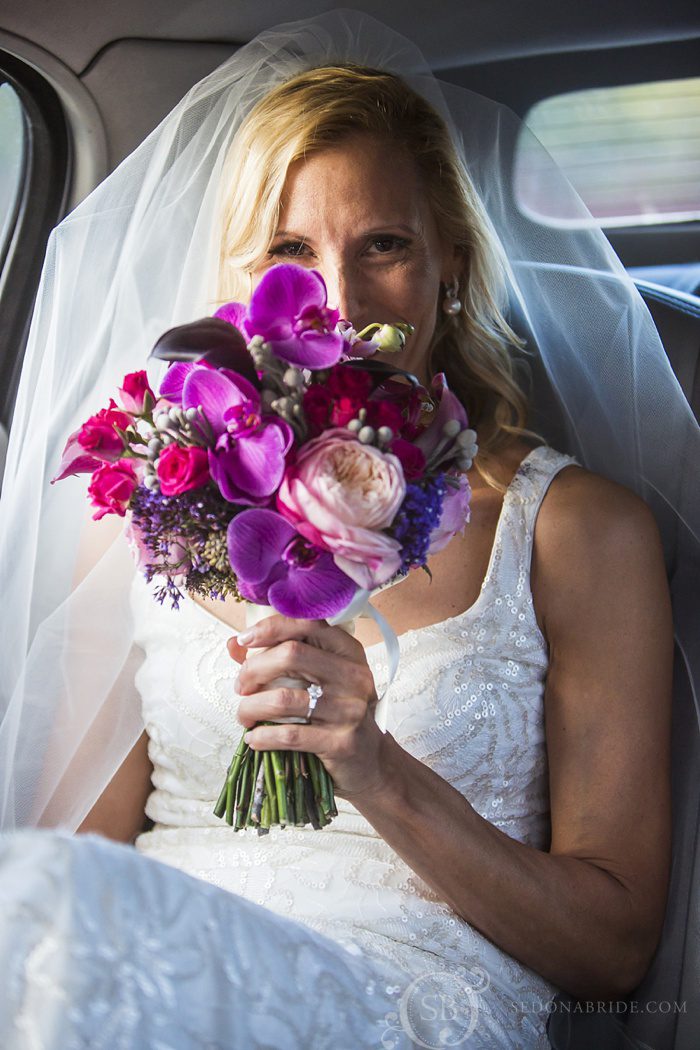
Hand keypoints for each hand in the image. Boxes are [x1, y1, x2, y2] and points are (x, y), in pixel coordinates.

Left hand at [228, 615, 388, 800]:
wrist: (369, 760)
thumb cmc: (336, 712)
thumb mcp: (317, 678)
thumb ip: (276, 658)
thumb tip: (234, 644)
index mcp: (348, 652)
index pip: (308, 624)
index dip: (271, 627)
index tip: (245, 640)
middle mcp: (353, 675)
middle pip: (292, 654)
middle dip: (254, 669)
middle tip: (240, 686)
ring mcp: (349, 709)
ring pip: (284, 698)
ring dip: (251, 707)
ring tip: (243, 715)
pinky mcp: (340, 742)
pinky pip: (289, 735)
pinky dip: (263, 737)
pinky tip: (254, 738)